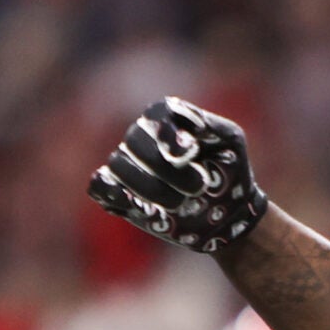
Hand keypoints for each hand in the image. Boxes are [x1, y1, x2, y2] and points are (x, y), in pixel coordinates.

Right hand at [88, 99, 269, 254]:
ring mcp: (128, 165)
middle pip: (135, 141)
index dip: (168, 135)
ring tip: (180, 203)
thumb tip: (181, 127)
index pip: (156, 114)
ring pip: (119, 166)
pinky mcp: (120, 194)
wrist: (226, 214)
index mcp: (167, 117)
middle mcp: (142, 136)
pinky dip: (112, 193)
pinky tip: (140, 206)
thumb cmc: (228, 171)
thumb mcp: (230, 141)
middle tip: (199, 187)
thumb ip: (209, 125)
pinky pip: (99, 187)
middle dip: (166, 168)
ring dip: (152, 188)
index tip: (190, 155)